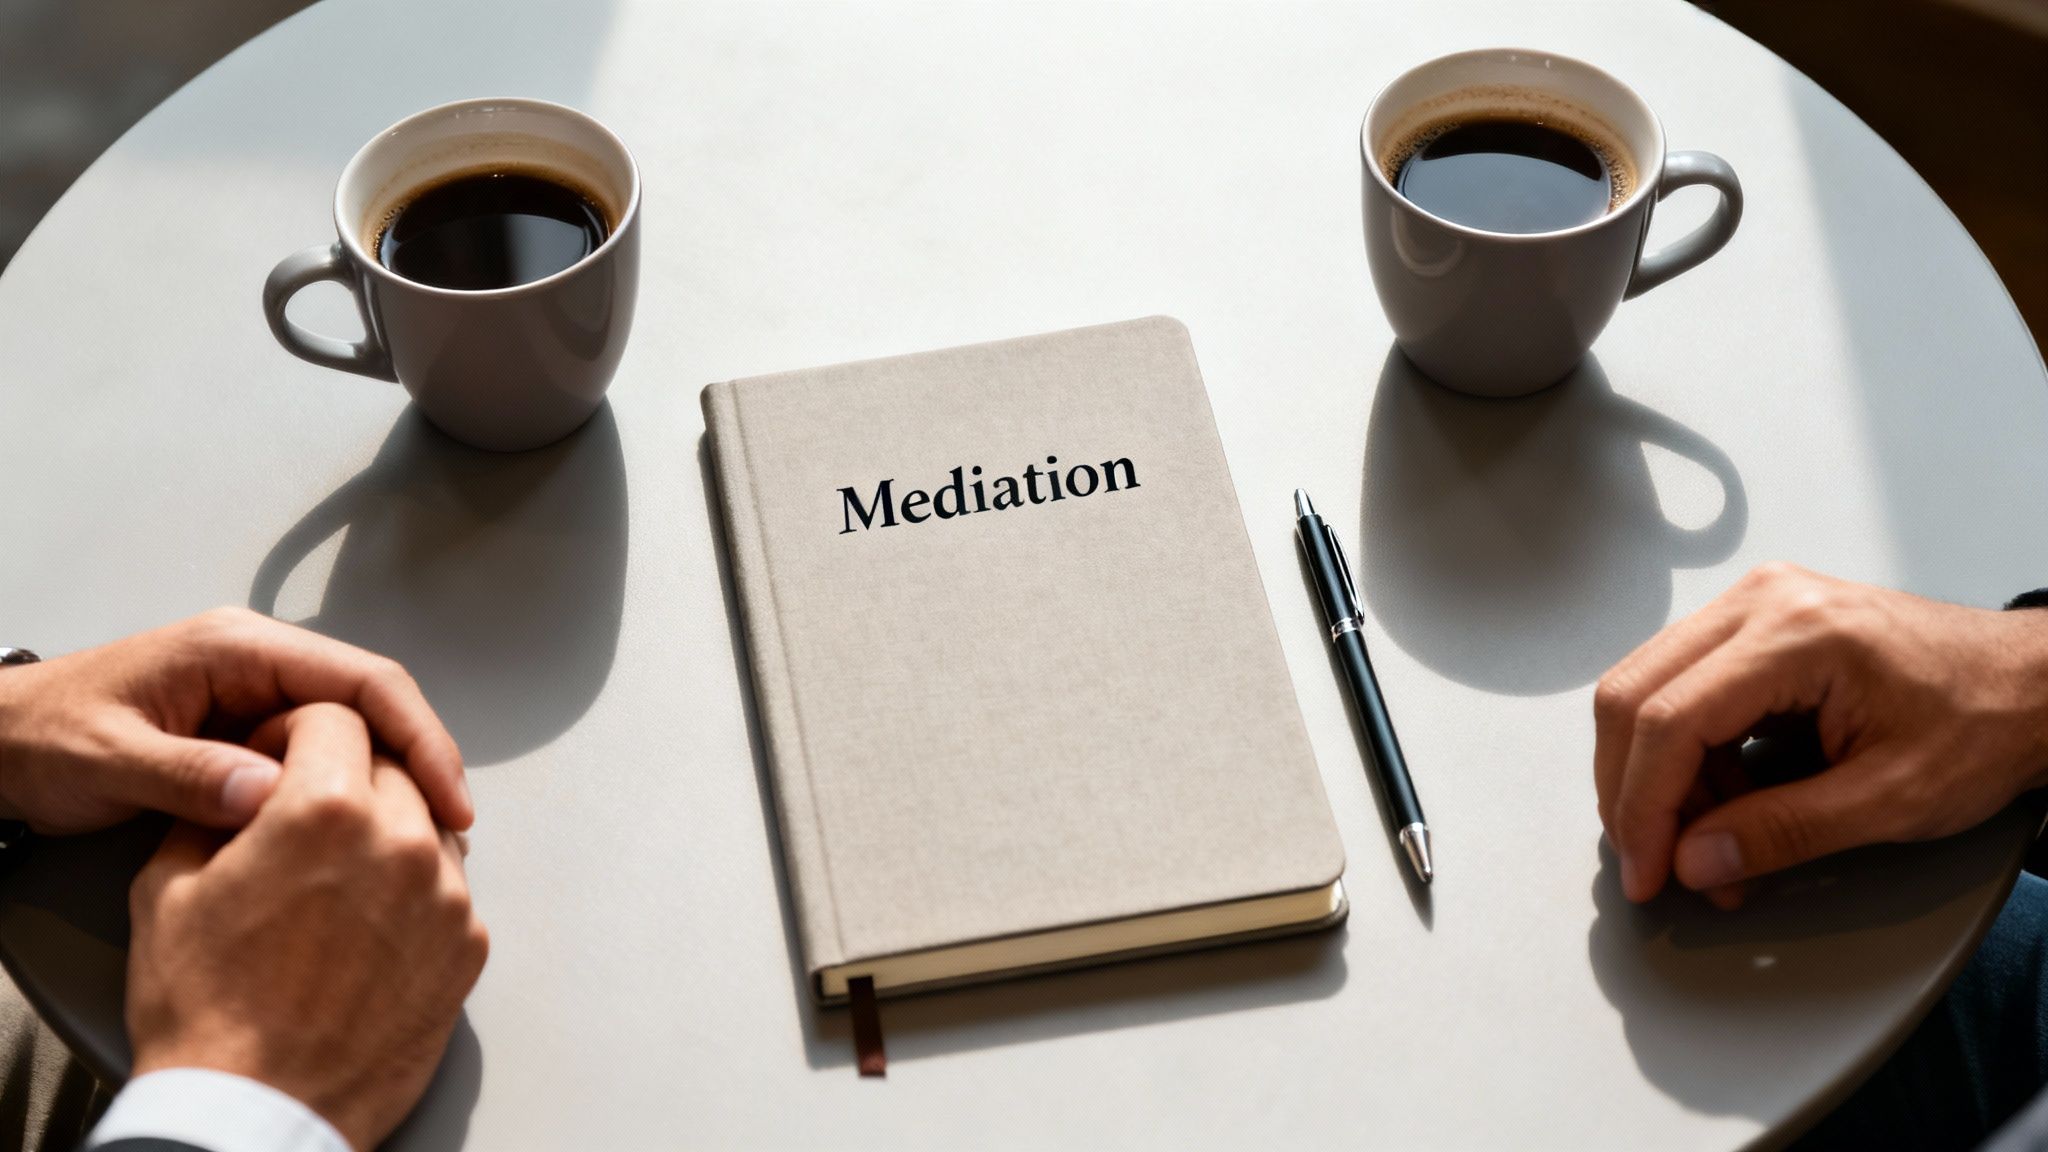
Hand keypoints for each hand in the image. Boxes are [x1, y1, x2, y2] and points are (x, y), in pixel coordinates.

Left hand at [0, 607, 468, 833]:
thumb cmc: (41, 739)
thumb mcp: (106, 760)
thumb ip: (187, 776)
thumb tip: (271, 796)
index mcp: (237, 648)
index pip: (361, 680)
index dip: (416, 738)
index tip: (448, 796)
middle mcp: (259, 658)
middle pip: (375, 699)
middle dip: (422, 757)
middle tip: (454, 825)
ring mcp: (257, 689)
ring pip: (357, 726)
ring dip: (395, 775)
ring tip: (424, 834)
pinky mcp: (250, 724)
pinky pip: (326, 750)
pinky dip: (357, 787)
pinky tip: (369, 829)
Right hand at [127, 704, 487, 1150]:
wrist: (256, 1112)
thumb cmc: (207, 1014)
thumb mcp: (168, 887)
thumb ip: (217, 810)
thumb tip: (244, 782)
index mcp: (326, 811)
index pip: (336, 716)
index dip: (298, 729)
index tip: (283, 752)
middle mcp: (403, 843)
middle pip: (392, 764)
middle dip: (349, 773)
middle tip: (308, 813)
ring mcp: (447, 898)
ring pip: (430, 823)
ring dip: (390, 829)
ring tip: (338, 873)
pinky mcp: (469, 948)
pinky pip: (450, 888)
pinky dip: (415, 890)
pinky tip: (368, 921)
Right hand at [1594, 563, 2047, 905]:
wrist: (2031, 684)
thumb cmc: (1983, 723)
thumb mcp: (1893, 798)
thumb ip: (1785, 832)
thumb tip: (1695, 861)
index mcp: (1797, 633)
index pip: (1671, 719)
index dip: (1643, 806)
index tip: (1647, 872)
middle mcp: (1760, 601)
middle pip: (1634, 696)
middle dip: (1631, 793)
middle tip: (1655, 865)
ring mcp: (1751, 606)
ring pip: (1644, 691)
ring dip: (1656, 779)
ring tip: (1709, 845)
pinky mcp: (1752, 625)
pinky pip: (1678, 689)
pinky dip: (1683, 758)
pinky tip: (1723, 804)